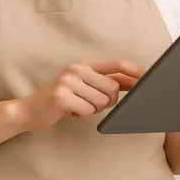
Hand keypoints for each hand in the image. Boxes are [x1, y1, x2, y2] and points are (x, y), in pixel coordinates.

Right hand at [12, 59, 144, 131]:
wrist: (31, 110)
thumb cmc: (62, 99)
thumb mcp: (84, 86)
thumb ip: (106, 83)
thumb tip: (135, 83)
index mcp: (84, 64)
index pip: (116, 64)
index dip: (134, 71)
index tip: (148, 78)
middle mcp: (77, 69)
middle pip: (113, 87)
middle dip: (108, 101)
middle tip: (91, 102)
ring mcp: (68, 81)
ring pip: (102, 101)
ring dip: (93, 109)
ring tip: (78, 105)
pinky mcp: (62, 96)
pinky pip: (88, 110)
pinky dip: (82, 114)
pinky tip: (70, 110)